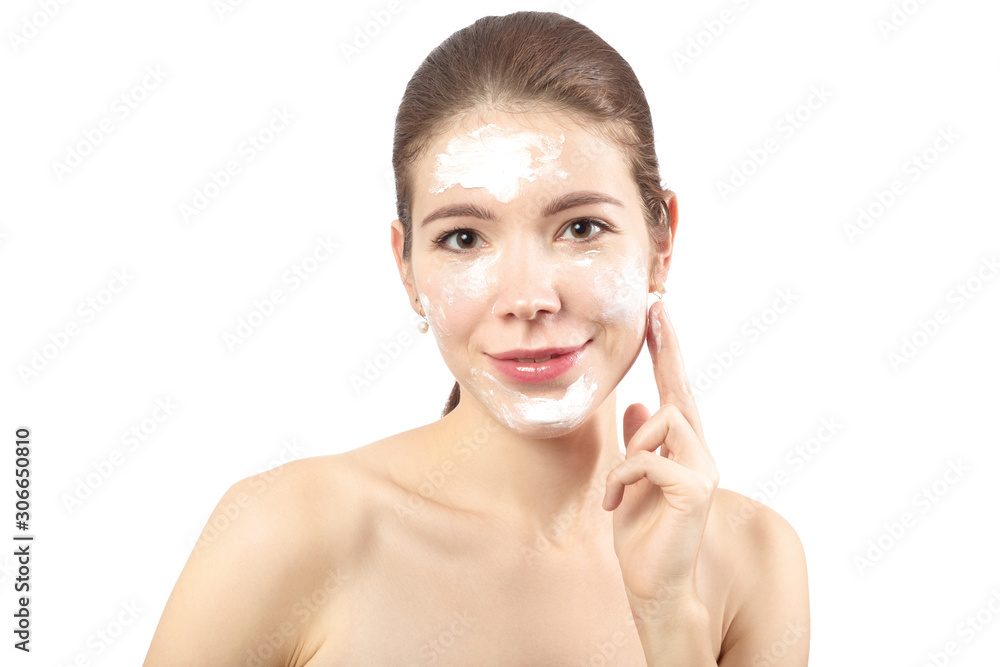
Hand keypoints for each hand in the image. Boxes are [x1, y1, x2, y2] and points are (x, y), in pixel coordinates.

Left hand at [602, 300, 719, 620]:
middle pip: (681, 392)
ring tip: (618, 491)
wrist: (653, 584)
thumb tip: (639, 405)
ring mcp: (703, 470)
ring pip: (663, 420)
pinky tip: (616, 505)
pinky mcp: (695, 489)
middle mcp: (701, 454)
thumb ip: (639, 444)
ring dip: (629, 453)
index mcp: (684, 450)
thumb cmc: (643, 534)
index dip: (668, 353)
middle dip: (668, 349)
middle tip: (657, 309)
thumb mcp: (632, 480)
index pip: (678, 392)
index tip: (660, 313)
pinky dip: (624, 478)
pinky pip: (647, 459)